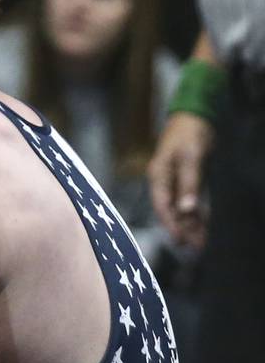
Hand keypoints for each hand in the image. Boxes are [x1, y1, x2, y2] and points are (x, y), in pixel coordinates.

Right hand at [147, 110, 213, 250]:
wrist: (195, 114)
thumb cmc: (189, 133)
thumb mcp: (191, 157)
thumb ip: (189, 183)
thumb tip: (187, 209)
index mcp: (158, 176)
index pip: (162, 206)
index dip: (171, 224)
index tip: (181, 239)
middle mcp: (165, 181)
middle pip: (172, 211)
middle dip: (182, 229)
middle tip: (194, 247)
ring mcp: (176, 181)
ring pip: (182, 208)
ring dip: (191, 224)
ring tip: (200, 243)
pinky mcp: (188, 180)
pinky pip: (192, 201)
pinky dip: (197, 213)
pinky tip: (203, 226)